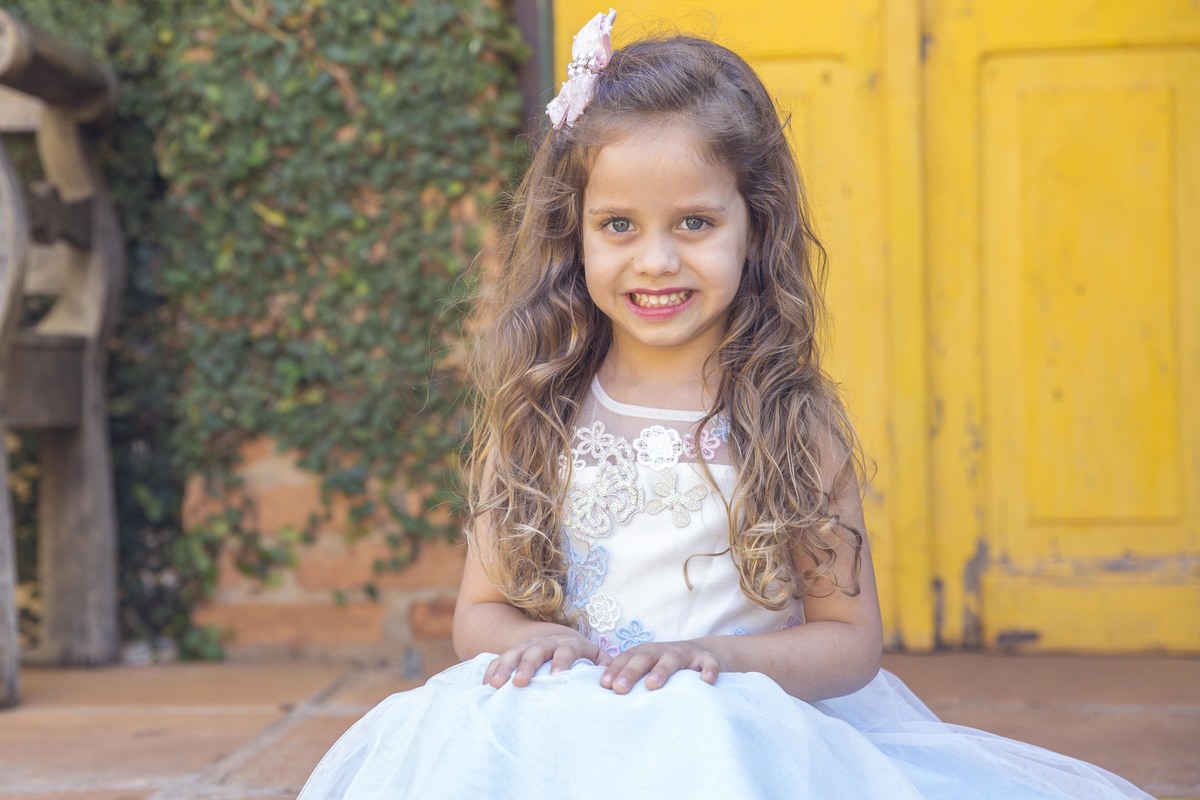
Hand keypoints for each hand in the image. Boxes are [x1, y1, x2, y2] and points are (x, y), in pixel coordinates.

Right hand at [483, 630, 611, 687]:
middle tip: (521, 683)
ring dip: (505, 667)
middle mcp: (548, 642)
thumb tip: (615, 682)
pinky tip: (486, 684)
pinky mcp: (514, 652)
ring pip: (516, 653)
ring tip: (495, 685)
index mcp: (572, 644)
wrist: (556, 635)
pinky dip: (493, 669)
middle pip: (537, 650)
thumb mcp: (595, 657)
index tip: (557, 677)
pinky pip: (501, 658)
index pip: (568, 650)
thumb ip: (605, 667)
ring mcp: (529, 645)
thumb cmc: (582, 656)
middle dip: (528, 665)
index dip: (562, 662)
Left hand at [600, 641, 721, 693]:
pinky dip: (708, 671)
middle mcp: (664, 650)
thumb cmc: (670, 667)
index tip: (604, 686)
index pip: (627, 658)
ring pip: (673, 659)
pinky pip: (709, 664)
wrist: (707, 654)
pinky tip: (705, 682)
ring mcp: (687, 654)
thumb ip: (633, 680)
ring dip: (662, 670)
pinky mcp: (709, 659)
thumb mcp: (651, 668)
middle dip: (631, 672)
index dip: (615, 669)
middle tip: (619, 689)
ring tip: (652, 685)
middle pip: (645, 657)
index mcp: (648, 653)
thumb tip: (607, 699)